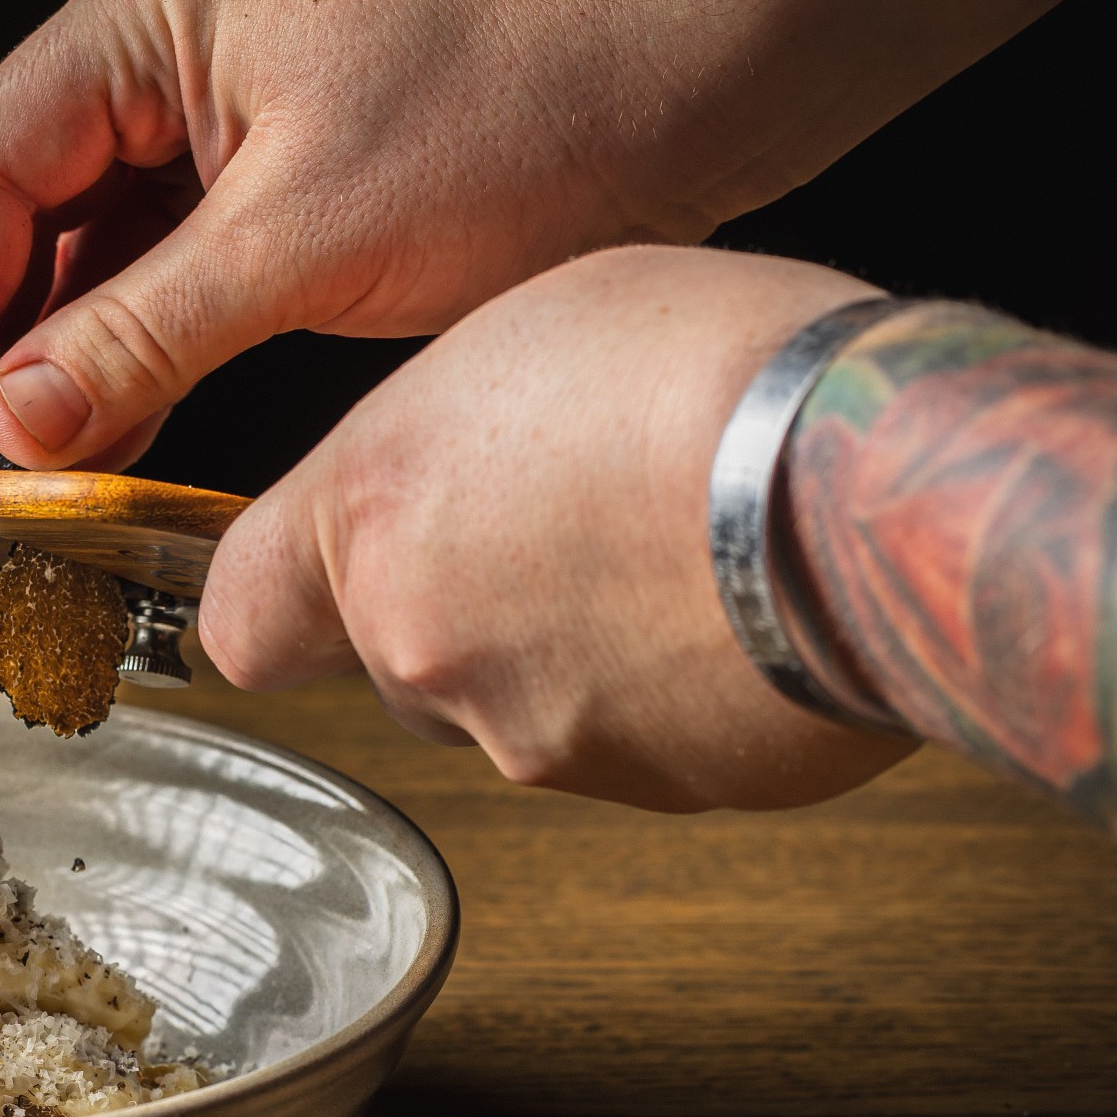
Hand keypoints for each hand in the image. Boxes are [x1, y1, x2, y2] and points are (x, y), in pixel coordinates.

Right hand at [0, 0, 1116, 470]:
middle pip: (25, 192)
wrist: (687, 84)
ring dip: (57, 340)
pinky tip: (113, 412)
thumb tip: (15, 418)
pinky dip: (136, 336)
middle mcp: (176, 48)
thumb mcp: (305, 241)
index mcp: (157, 18)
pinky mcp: (285, 163)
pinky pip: (170, 255)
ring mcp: (231, 104)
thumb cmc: (520, 115)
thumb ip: (143, 332)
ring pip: (95, 234)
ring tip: (18, 450)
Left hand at [197, 245, 917, 812]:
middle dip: (458, 605)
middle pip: (393, 658)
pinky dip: (664, 691)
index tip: (319, 570)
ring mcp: (534, 736)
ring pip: (512, 704)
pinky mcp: (653, 790)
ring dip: (566, 647)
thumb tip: (442, 479)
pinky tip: (731, 606)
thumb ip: (439, 434)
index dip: (283, 596)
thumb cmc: (716, 371)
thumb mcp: (527, 326)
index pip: (238, 617)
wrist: (878, 490)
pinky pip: (630, 741)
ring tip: (669, 546)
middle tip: (562, 516)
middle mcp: (426, 650)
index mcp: (372, 521)